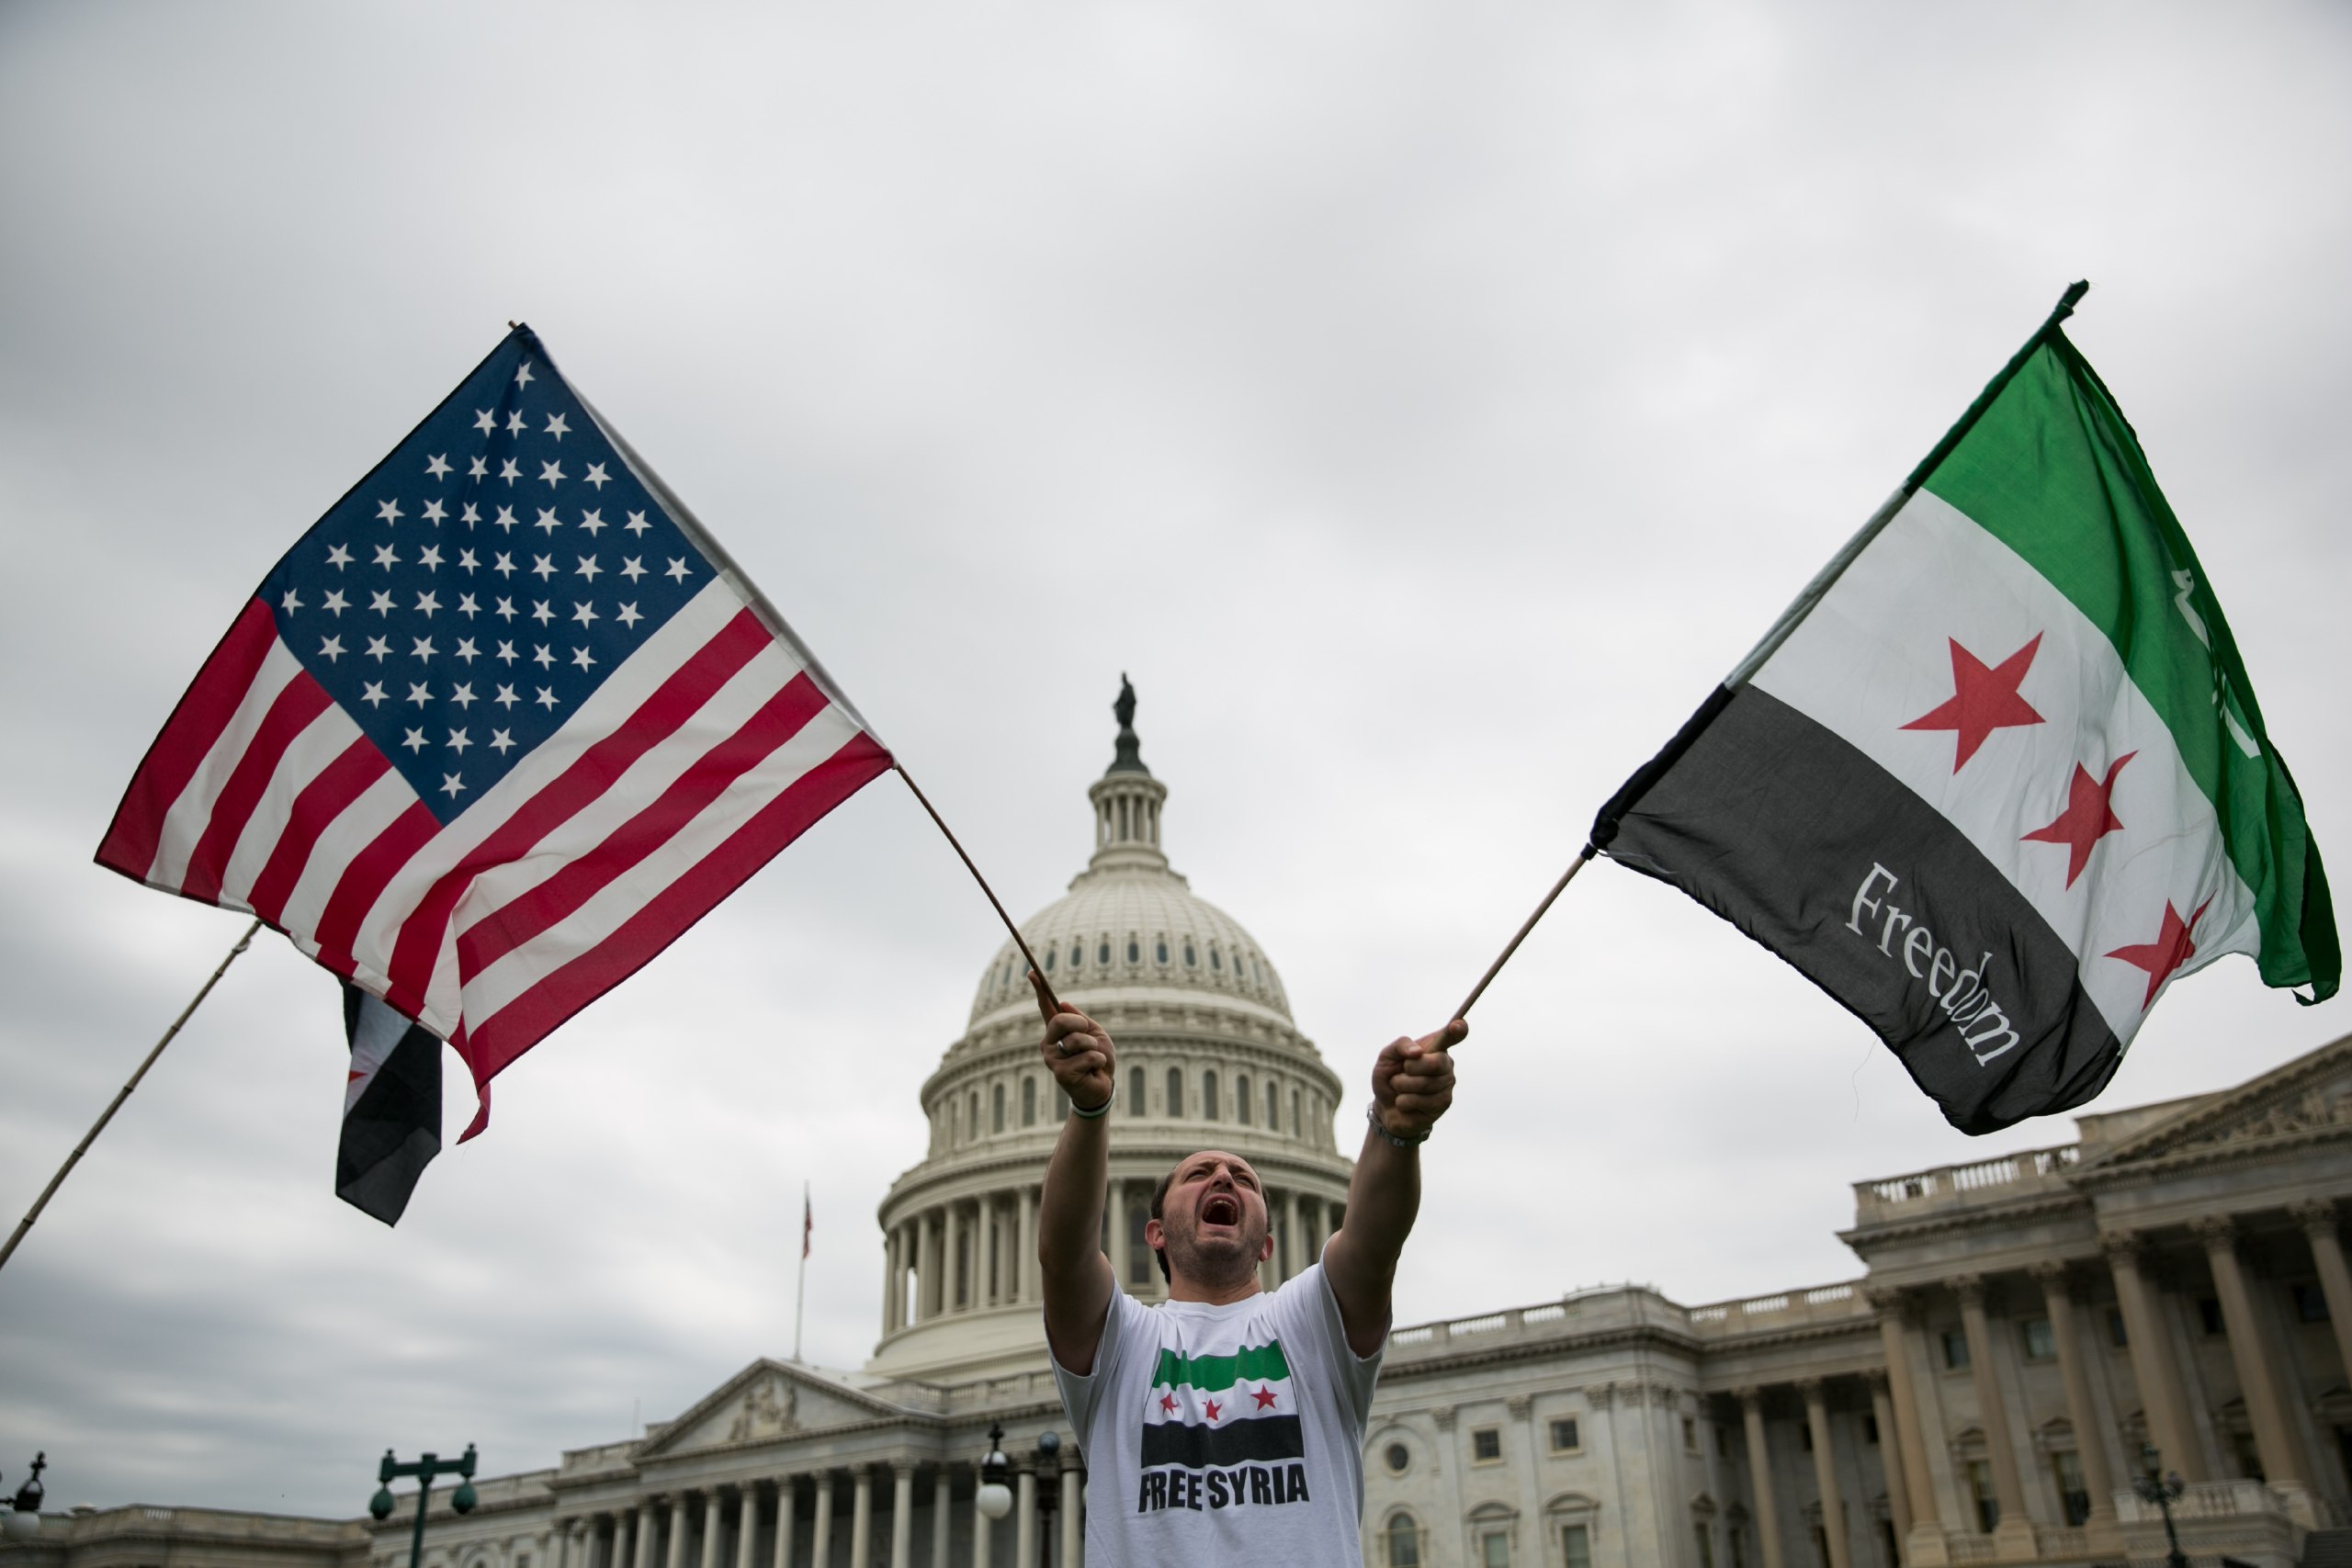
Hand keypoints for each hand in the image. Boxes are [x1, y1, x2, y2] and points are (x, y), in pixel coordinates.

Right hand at [1033, 969, 1114, 1112]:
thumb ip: (1081, 1019)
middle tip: (1089, 1036)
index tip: (1032, 972)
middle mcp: (1049, 1044)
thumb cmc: (1098, 1060)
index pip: (1045, 1007)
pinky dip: (1098, 1061)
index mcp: (1057, 1032)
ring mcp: (1052, 1059)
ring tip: (1093, 1059)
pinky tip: (1094, 1070)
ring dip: (1093, 1048)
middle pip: (1060, 1021)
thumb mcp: (1095, 1033)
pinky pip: (1086, 1057)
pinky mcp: (1060, 1073)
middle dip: (1081, 1025)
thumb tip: (1063, 1003)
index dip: (1039, 989)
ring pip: (1076, 1040)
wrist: (1103, 1087)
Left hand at [1371, 1018, 1461, 1138]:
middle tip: (1402, 1072)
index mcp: (1436, 1048)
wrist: (1385, 1105)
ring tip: (1401, 1089)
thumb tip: (1417, 1052)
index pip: (1454, 1035)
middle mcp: (1446, 1066)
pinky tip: (1406, 1103)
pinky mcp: (1443, 1105)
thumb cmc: (1390, 1076)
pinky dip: (1402, 1102)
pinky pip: (1418, 1101)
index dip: (1459, 1028)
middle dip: (1409, 1068)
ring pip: (1423, 1084)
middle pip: (1435, 1062)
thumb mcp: (1387, 1056)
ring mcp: (1447, 1086)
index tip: (1458, 1024)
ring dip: (1401, 1086)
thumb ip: (1400, 1046)